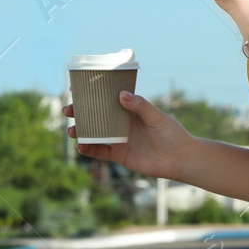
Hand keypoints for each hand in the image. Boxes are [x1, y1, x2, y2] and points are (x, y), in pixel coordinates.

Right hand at [66, 91, 194, 179]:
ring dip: (81, 132)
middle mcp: (122, 124)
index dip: (92, 96)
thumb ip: (140, 106)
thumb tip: (121, 94)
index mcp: (130, 111)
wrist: (180, 159)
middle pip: (96, 117)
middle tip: (68, 110)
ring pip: (94, 134)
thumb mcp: (157, 117)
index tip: (76, 90)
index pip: (108, 100)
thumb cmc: (172, 134)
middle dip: (80, 113)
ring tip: (72, 130)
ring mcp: (119, 140)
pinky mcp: (120, 155)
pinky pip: (100, 152)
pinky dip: (89, 150)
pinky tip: (81, 146)